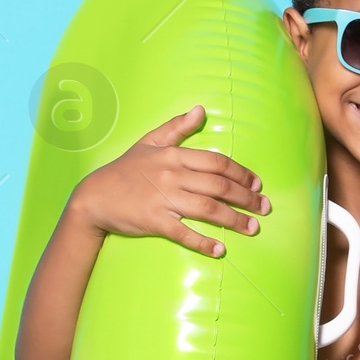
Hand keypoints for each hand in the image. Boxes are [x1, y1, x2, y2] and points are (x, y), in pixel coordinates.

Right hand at [69, 107, 269, 258]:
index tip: (258, 184)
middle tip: (264, 208)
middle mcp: (172, 175)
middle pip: (219, 186)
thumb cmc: (125, 169)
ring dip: (234, 220)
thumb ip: (177, 127)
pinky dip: (203, 242)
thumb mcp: (149, 142)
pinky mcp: (154, 221)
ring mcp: (163, 199)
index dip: (241, 173)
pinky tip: (220, 250)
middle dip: (246, 198)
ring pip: (208, 209)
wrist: (94, 196)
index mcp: (174, 156)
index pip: (217, 163)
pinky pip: (184, 233)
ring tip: (253, 228)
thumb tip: (201, 110)